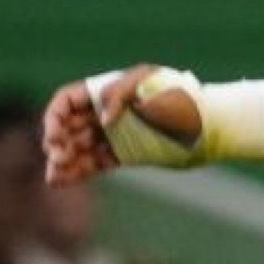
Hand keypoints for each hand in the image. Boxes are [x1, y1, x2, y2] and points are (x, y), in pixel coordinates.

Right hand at [41, 64, 198, 184]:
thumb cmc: (181, 97)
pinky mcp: (128, 153)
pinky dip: (79, 171)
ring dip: (64, 161)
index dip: (54, 117)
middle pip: (70, 127)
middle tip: (58, 158)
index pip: (68, 101)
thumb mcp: (149, 82)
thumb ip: (120, 94)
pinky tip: (62, 180)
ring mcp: (117, 134)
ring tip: (54, 176)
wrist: (209, 123)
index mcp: (108, 90)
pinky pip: (96, 162)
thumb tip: (103, 119)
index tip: (53, 136)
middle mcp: (108, 112)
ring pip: (80, 148)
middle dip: (58, 142)